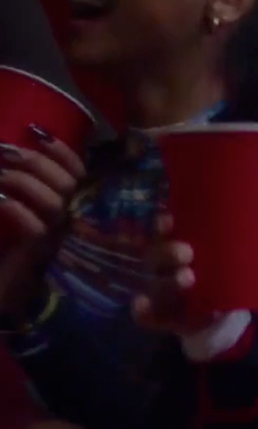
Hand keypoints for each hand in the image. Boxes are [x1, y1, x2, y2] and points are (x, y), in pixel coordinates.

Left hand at [0, 132, 86, 315]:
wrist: (1, 296)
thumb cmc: (7, 253)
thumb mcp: (19, 212)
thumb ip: (25, 190)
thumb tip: (11, 152)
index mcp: (69, 208)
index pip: (79, 174)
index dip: (62, 151)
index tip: (37, 132)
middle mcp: (72, 223)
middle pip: (67, 184)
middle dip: (35, 161)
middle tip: (2, 151)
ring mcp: (59, 240)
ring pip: (53, 202)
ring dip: (20, 182)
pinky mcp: (40, 256)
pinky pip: (35, 227)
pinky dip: (14, 208)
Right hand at [132, 207, 257, 334]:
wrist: (239, 321)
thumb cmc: (241, 276)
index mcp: (187, 244)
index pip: (167, 229)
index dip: (164, 223)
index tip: (170, 219)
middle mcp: (170, 266)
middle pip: (156, 255)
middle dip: (167, 251)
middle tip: (187, 252)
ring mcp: (167, 293)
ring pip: (155, 284)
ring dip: (166, 281)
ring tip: (189, 278)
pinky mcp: (168, 318)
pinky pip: (148, 316)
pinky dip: (145, 312)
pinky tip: (143, 306)